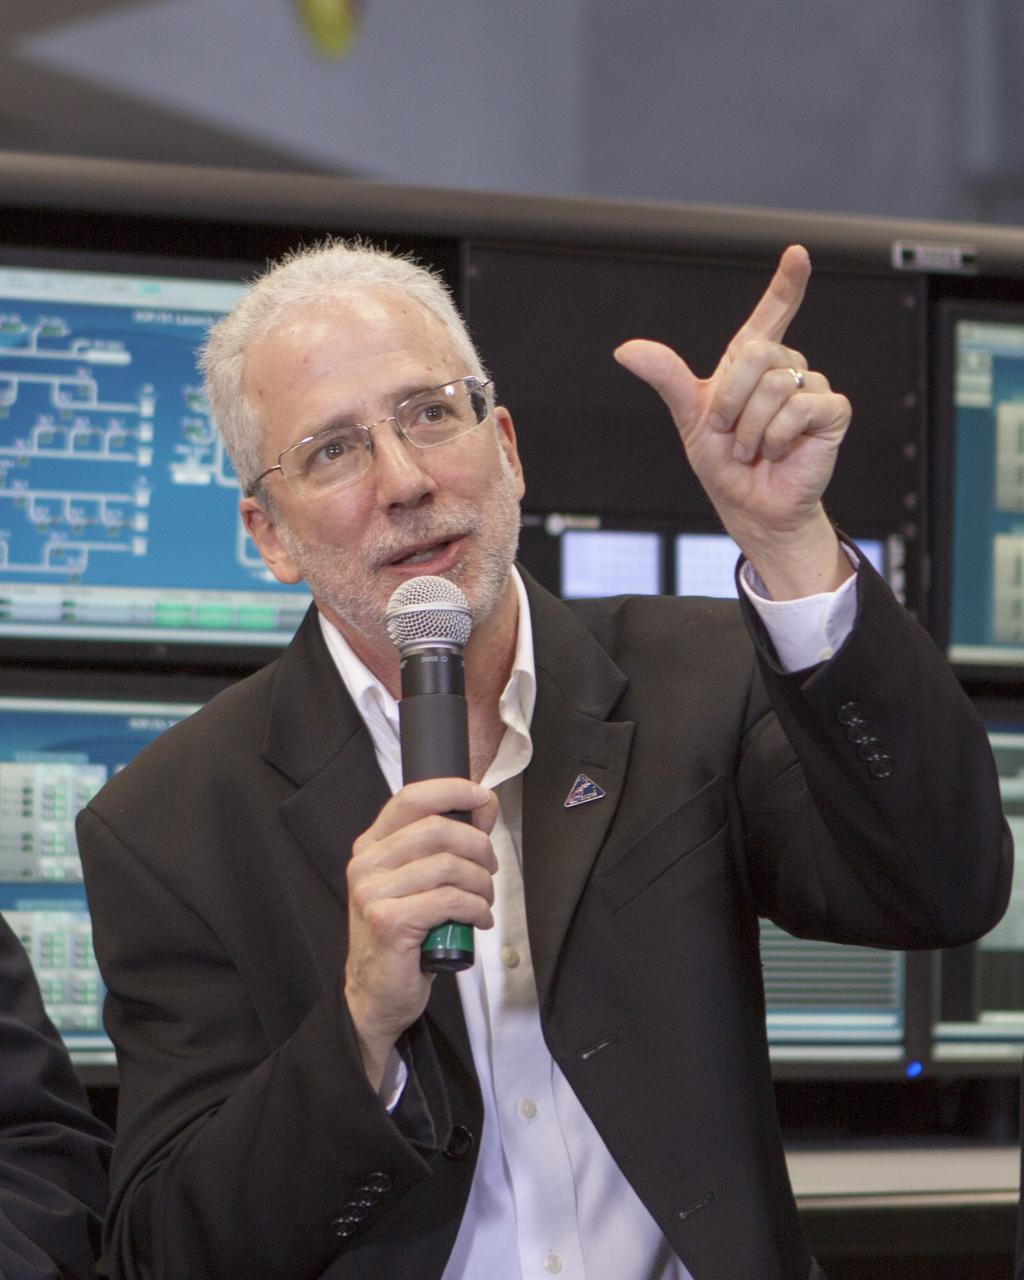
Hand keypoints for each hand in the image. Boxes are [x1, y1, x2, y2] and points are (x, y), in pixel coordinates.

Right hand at [344, 778, 498, 1087]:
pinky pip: (449, 900)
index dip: (453, 791)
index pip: (411, 798)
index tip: (483, 798)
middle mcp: (366, 863)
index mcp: (371, 845)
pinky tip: (480, 920)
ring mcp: (373, 892)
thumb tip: (484, 804)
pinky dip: (476, 908)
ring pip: (449, 866)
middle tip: (490, 870)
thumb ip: (449, 843)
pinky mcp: (388, 921)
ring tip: (485, 902)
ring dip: (481, 884)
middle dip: (479, 847)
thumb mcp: (421, 882)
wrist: (375, 994)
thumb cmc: (402, 935)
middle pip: (438, 829)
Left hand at [614, 245, 852, 596]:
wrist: (749, 506)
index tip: (797, 254)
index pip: (770, 315)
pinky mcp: (831, 413)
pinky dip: (778, 435)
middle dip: (731, 401)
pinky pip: (802, 407)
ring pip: (775, 386)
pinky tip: (779, 451)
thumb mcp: (690, 418)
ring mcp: (811, 388)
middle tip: (731, 433)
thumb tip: (626, 349)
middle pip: (757, 355)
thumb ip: (667, 378)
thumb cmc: (725, 465)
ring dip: (752, 428)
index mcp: (751, 364)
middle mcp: (784, 369)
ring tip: (754, 449)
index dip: (785, 286)